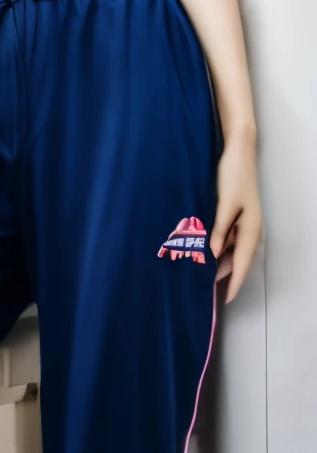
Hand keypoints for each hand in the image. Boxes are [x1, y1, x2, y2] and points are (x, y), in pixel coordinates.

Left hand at [211, 128, 261, 301]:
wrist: (239, 152)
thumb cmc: (233, 176)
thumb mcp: (225, 204)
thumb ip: (220, 229)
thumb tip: (215, 253)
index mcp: (251, 229)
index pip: (242, 264)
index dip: (233, 282)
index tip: (224, 300)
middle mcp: (250, 229)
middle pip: (238, 260)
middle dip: (224, 275)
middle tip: (205, 290)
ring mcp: (244, 222)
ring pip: (232, 250)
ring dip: (219, 261)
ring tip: (201, 274)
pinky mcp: (236, 215)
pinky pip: (228, 238)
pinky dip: (218, 247)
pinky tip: (205, 251)